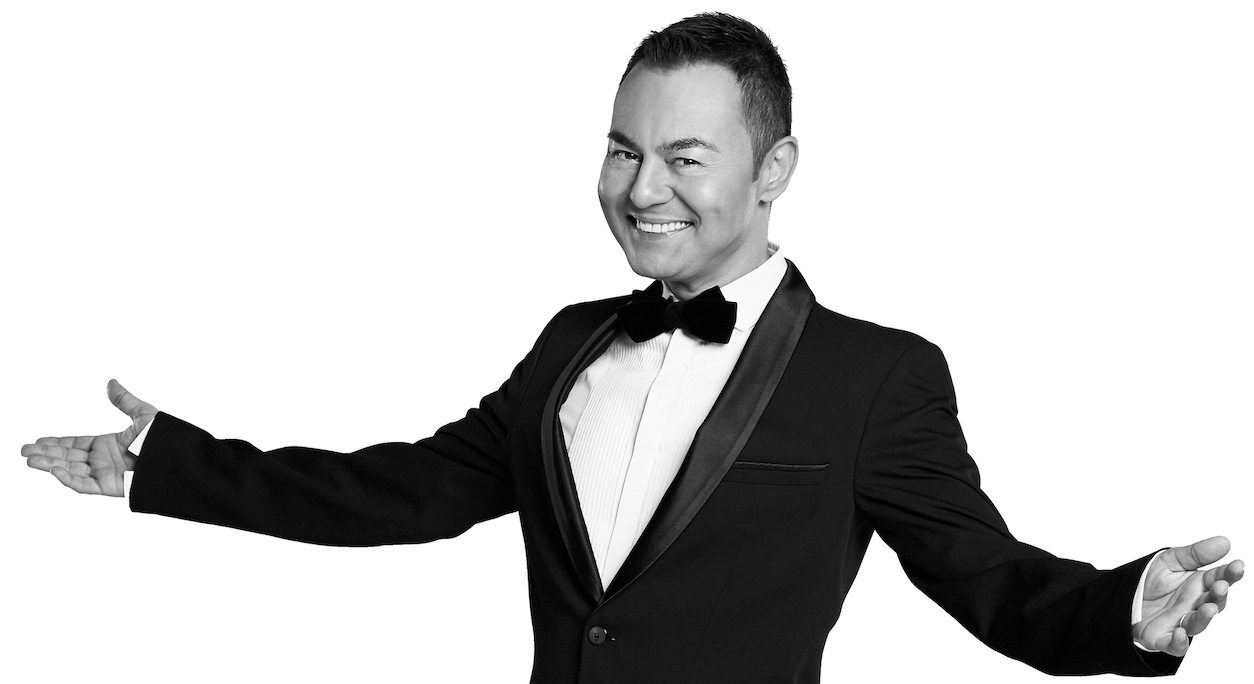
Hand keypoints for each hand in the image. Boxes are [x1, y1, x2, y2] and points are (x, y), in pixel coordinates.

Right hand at [22, 379, 156, 496]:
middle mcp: (104, 460)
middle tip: (23, 450)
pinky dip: (68, 479)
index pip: (76, 444)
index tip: (38, 440)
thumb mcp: (144, 415)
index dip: (56, 442)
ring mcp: (106, 474)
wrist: (179, 460)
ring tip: (29, 460)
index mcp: (109, 444)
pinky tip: (54, 470)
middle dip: (45, 454)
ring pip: (71, 470)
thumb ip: (124, 401)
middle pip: (68, 457)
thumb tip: (111, 382)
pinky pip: (84, 485)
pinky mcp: (110, 487)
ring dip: (50, 465)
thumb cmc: (166, 439)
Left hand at [1133, 536, 1243, 655]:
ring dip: (1204, 617)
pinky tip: (1179, 633)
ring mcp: (1180, 622)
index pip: (1219, 579)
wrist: (1123, 596)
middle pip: (1212, 602)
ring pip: (1197, 624)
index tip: (1237, 565)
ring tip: (1208, 608)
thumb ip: (1196, 554)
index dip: (1229, 573)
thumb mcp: (1171, 560)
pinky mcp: (1163, 638)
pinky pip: (1174, 645)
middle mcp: (1193, 605)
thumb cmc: (1151, 580)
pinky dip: (1179, 642)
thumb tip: (1225, 542)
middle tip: (1221, 585)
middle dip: (1218, 595)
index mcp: (1198, 585)